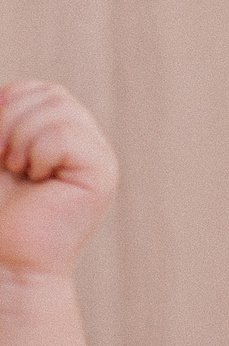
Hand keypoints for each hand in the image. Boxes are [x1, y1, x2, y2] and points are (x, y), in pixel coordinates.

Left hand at [0, 82, 117, 280]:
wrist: (5, 256)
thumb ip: (5, 116)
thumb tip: (5, 90)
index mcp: (61, 133)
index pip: (39, 89)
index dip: (8, 104)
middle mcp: (86, 142)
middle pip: (52, 93)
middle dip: (11, 119)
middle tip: (6, 161)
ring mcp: (99, 157)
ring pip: (60, 109)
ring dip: (22, 138)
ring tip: (21, 170)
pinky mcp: (102, 174)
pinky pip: (66, 137)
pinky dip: (40, 154)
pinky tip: (40, 179)